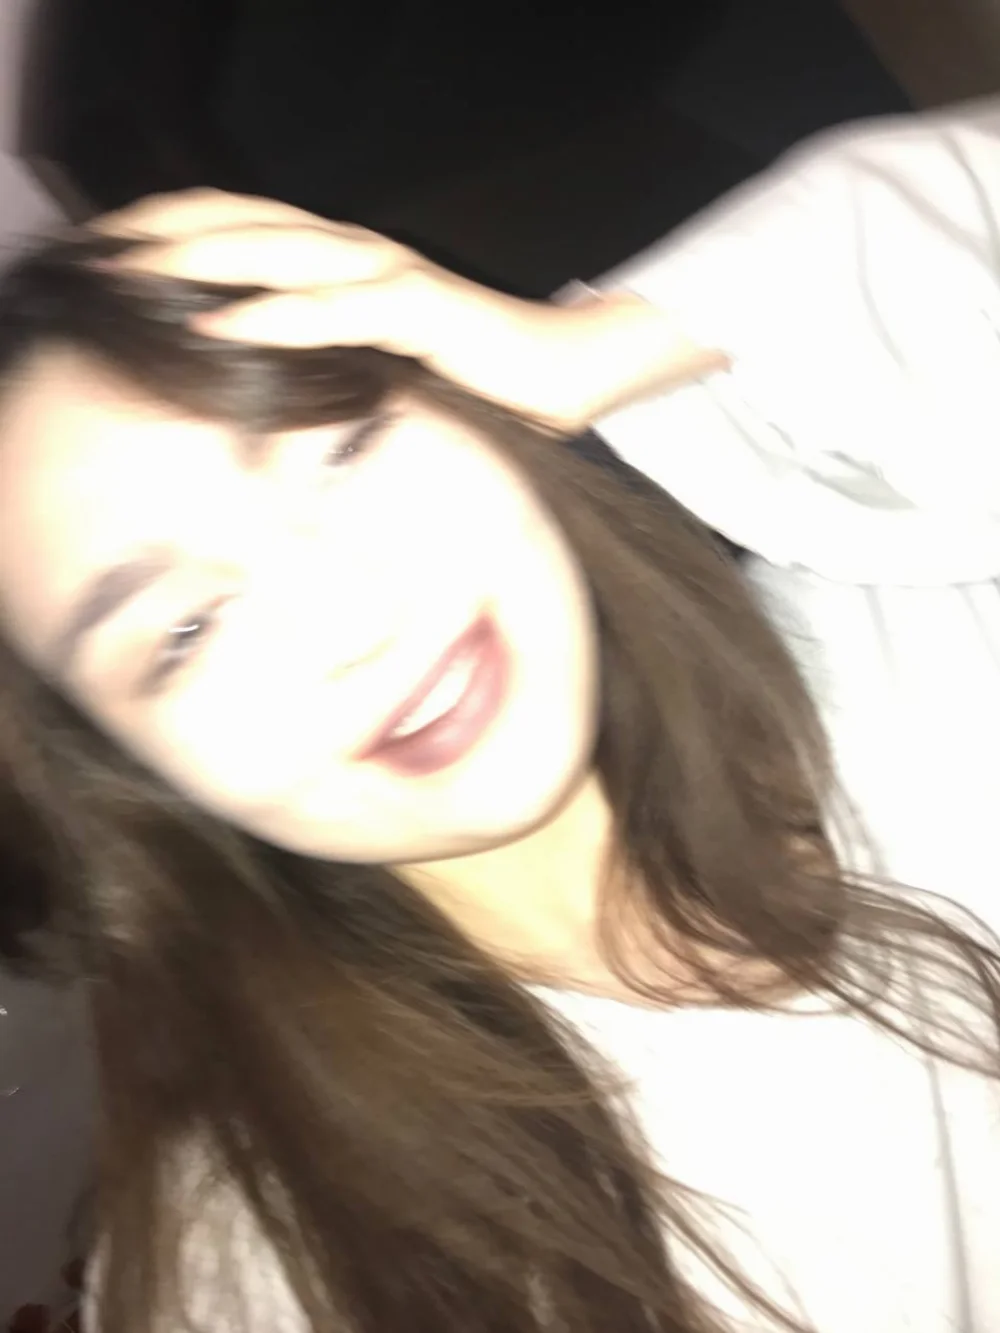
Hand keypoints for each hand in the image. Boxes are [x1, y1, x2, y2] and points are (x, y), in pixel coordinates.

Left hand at [95, 190, 726, 432]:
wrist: (569, 370)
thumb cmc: (479, 376)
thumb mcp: (386, 358)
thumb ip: (335, 351)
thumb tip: (274, 376)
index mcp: (352, 261)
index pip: (252, 224)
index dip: (183, 225)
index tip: (121, 250)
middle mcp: (363, 254)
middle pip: (250, 222)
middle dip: (172, 231)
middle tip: (105, 252)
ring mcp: (391, 278)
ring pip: (281, 253)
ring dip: (204, 260)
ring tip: (137, 275)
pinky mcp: (419, 312)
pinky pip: (333, 310)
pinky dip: (271, 315)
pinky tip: (218, 327)